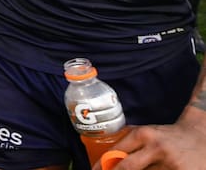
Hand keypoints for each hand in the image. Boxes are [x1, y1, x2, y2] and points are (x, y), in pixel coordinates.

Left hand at [91, 114, 205, 169]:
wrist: (200, 136)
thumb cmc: (169, 136)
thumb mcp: (148, 133)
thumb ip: (131, 143)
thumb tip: (107, 158)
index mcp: (144, 135)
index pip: (118, 152)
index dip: (104, 165)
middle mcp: (156, 148)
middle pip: (127, 168)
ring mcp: (170, 164)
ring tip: (143, 168)